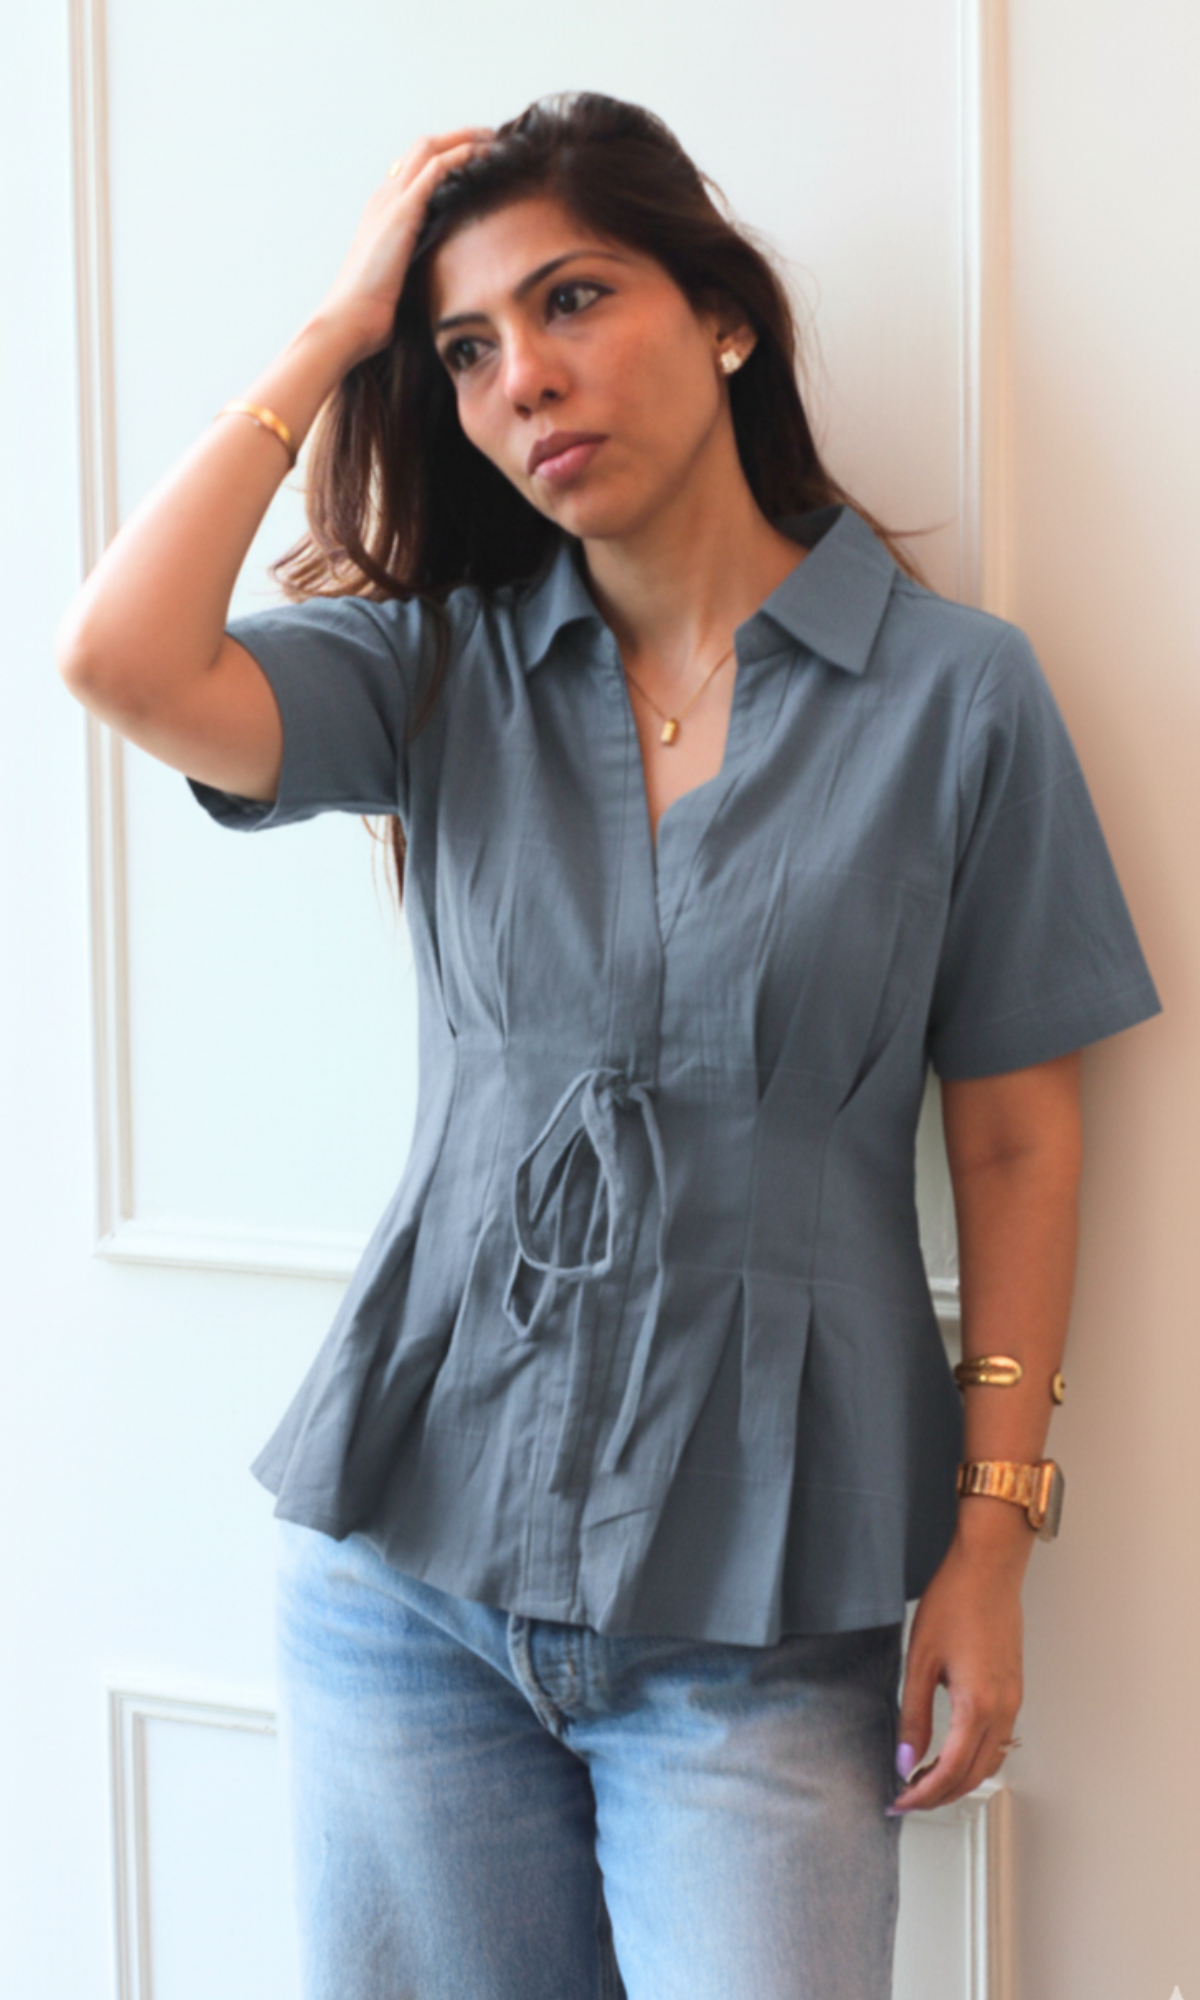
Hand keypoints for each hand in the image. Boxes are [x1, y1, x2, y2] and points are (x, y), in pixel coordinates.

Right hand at [315, 128, 492, 365]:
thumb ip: (414, 266)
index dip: (442, 157)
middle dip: (456, 138)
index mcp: (381, 212)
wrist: (348, 319)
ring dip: (463, 138)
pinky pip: (435, 169)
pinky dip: (460, 155)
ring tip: (492, 138)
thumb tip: (438, 279)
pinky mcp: (402, 211)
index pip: (412, 169)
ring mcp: (391, 201)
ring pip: (429, 150)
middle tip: (488, 138)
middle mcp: (384, 198)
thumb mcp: (398, 280)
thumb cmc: (370, 312)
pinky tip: (481, 154)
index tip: (471, 157)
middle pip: (422, 149)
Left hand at [888, 1525, 1025, 1813]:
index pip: (950, 1772)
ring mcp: (1013, 1700)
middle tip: (907, 1799)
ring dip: (959, 1779)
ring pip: (990, 1762)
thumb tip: (904, 1759)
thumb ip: (913, 1716)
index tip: (898, 1801)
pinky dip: (974, 1758)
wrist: (988, 1567)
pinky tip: (951, 1752)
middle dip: (940, 1796)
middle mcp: (1003, 1709)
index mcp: (978, 1705)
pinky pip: (999, 1740)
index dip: (922, 1795)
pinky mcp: (1014, 1690)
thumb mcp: (920, 1660)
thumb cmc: (955, 1601)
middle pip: (974, 1776)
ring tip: (924, 1781)